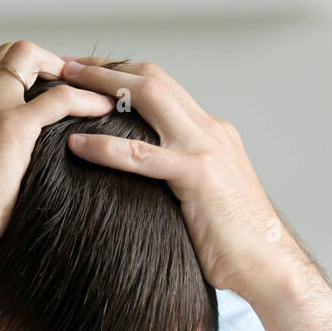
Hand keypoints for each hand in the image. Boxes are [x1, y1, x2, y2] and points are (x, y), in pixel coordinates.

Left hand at [59, 58, 298, 294]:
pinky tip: (77, 144)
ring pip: (148, 97)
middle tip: (66, 66)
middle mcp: (209, 130)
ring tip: (63, 85)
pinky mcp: (197, 175)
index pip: (163, 87)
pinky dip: (106, 146)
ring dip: (101, 85)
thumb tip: (145, 182)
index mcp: (211, 133)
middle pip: (153, 78)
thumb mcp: (206, 195)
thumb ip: (180, 176)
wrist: (268, 264)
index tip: (89, 74)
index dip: (123, 75)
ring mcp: (204, 148)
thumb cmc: (234, 242)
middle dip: (106, 66)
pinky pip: (142, 156)